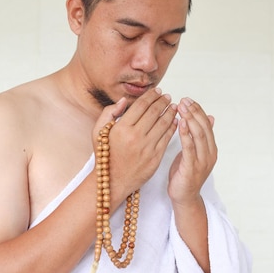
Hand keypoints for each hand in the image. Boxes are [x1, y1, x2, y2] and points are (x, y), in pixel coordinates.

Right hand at [93, 89, 177, 205]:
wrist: (112, 181)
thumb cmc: (106, 155)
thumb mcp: (98, 132)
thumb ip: (109, 113)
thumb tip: (124, 101)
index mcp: (122, 128)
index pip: (141, 106)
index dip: (151, 96)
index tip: (157, 92)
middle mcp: (135, 136)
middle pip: (154, 112)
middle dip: (163, 102)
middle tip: (167, 97)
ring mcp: (147, 147)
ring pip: (163, 124)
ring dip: (170, 113)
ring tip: (173, 106)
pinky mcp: (155, 157)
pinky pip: (167, 138)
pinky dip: (172, 127)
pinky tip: (175, 121)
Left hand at [168, 98, 216, 206]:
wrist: (184, 197)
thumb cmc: (185, 174)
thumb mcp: (194, 152)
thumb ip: (200, 137)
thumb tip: (210, 117)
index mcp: (210, 149)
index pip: (207, 124)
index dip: (198, 111)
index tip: (188, 100)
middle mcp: (210, 153)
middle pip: (204, 127)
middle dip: (194, 111)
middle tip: (184, 100)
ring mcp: (202, 161)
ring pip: (199, 135)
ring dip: (190, 119)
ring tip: (181, 107)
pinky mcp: (192, 167)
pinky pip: (189, 147)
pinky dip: (185, 134)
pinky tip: (180, 123)